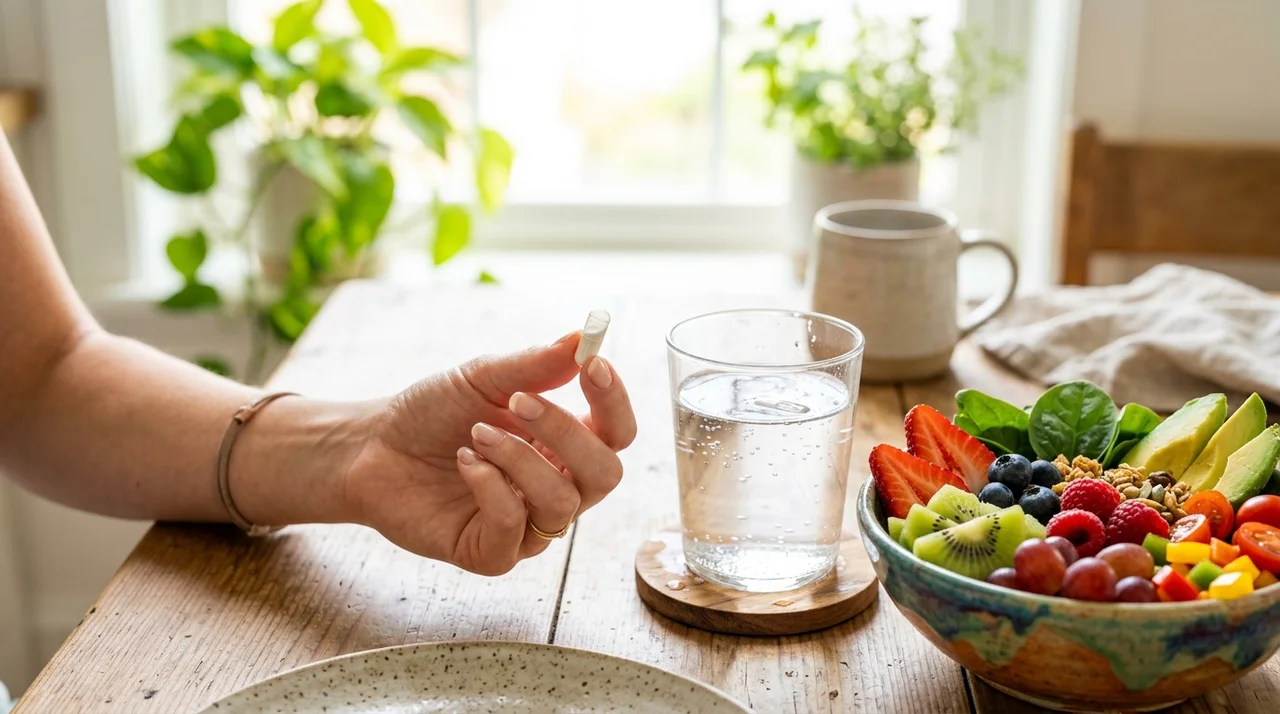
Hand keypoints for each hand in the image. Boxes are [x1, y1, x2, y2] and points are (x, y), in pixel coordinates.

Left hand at [341, 332, 635, 574]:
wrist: (373, 447)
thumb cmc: (434, 413)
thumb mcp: (483, 378)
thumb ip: (535, 365)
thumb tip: (584, 337)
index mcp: (567, 445)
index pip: (617, 432)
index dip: (613, 401)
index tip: (592, 364)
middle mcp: (558, 488)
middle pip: (605, 474)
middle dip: (566, 433)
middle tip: (520, 402)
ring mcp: (528, 525)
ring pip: (562, 503)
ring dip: (519, 459)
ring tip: (476, 435)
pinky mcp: (492, 553)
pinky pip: (514, 529)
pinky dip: (491, 488)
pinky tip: (465, 463)